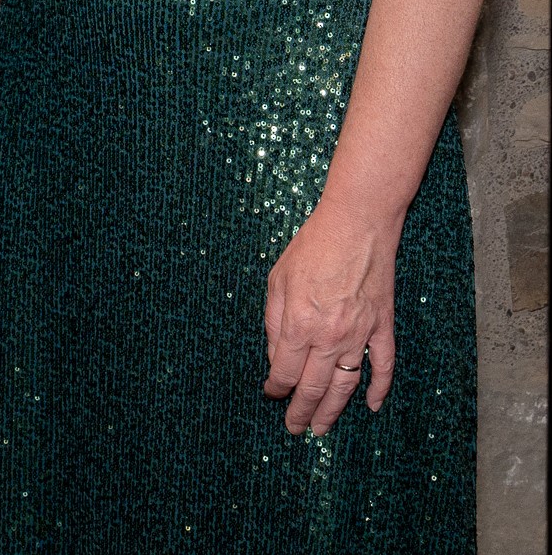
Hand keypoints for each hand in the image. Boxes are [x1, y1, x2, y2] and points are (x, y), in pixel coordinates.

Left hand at [263, 195, 397, 433]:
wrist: (357, 227)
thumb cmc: (312, 247)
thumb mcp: (277, 280)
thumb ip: (274, 322)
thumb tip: (276, 356)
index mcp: (298, 324)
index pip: (285, 371)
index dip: (276, 388)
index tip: (271, 395)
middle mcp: (330, 337)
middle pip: (314, 387)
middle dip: (302, 411)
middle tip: (295, 428)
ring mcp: (360, 335)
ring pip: (345, 385)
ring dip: (334, 410)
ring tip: (323, 428)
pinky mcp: (383, 328)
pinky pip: (384, 368)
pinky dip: (380, 390)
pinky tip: (373, 406)